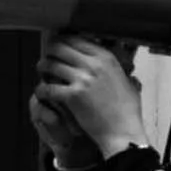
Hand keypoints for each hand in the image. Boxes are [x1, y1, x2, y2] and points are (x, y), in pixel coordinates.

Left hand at [31, 35, 148, 161]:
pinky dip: (41, 89)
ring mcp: (82, 80)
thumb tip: (123, 65)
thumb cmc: (127, 111)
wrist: (123, 131)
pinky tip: (41, 92)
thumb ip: (121, 70)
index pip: (77, 39)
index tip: (59, 46)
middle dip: (49, 52)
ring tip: (42, 73)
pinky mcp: (72, 97)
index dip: (63, 41)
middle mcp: (93, 64)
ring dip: (42, 68)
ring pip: (50, 64)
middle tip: (47, 58)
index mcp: (106, 58)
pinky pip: (48, 87)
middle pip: (60, 47)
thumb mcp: (129, 82)